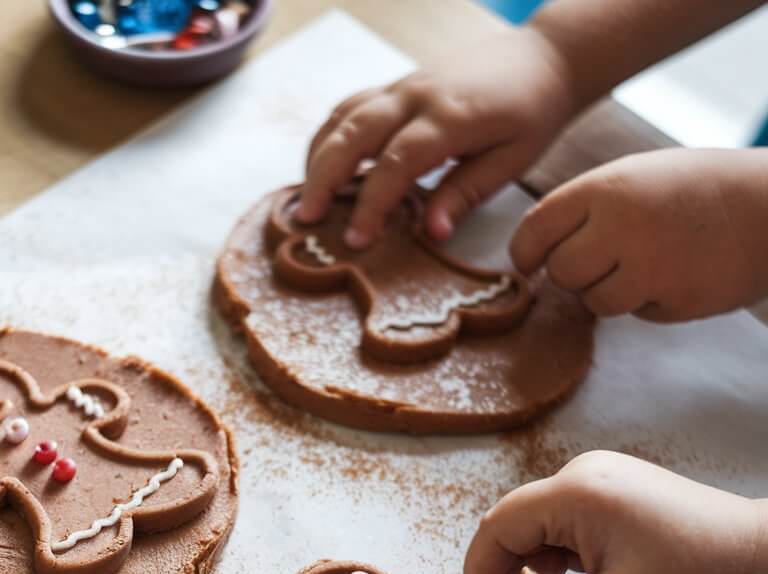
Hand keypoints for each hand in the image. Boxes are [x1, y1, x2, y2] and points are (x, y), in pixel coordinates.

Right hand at [297, 24, 574, 246]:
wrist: (543, 58)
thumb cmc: (532, 114)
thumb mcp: (511, 161)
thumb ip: (465, 194)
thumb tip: (430, 232)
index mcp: (448, 118)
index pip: (396, 163)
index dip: (372, 204)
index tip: (357, 239)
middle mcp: (417, 96)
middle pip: (353, 133)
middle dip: (324, 178)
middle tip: (306, 219)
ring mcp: (402, 86)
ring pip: (343, 116)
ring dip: (318, 157)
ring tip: (306, 198)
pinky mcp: (397, 86)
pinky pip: (350, 107)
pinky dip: (329, 137)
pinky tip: (323, 166)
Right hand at [463, 451, 767, 573]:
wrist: (759, 553)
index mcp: (574, 494)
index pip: (496, 529)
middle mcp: (578, 473)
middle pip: (511, 522)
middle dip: (502, 572)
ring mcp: (594, 475)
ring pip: (534, 521)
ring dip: (528, 564)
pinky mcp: (608, 485)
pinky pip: (559, 517)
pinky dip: (553, 551)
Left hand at [511, 148, 767, 320]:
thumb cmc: (698, 189)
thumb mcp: (637, 177)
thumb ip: (586, 210)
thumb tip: (534, 252)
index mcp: (606, 187)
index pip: (536, 228)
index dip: (525, 252)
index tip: (529, 262)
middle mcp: (620, 225)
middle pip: (561, 272)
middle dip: (575, 273)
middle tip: (604, 259)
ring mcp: (647, 266)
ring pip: (592, 301)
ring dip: (609, 291)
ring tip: (646, 263)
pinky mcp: (671, 299)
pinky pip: (633, 313)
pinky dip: (645, 302)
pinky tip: (673, 275)